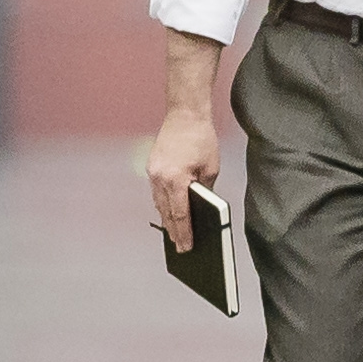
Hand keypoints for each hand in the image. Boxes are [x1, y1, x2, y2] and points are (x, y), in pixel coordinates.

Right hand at [143, 95, 222, 252]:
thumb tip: (202, 208)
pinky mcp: (152, 166)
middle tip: (180, 247)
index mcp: (175, 179)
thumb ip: (205, 191)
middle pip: (166, 212)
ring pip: (159, 203)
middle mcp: (159, 177)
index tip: (186, 247)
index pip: (180, 214)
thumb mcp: (211, 168)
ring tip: (174, 234)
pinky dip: (163, 203)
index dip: (184, 233)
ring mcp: (152, 172)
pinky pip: (157, 191)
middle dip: (174, 230)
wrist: (184, 113)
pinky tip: (169, 212)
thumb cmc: (201, 137)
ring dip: (167, 218)